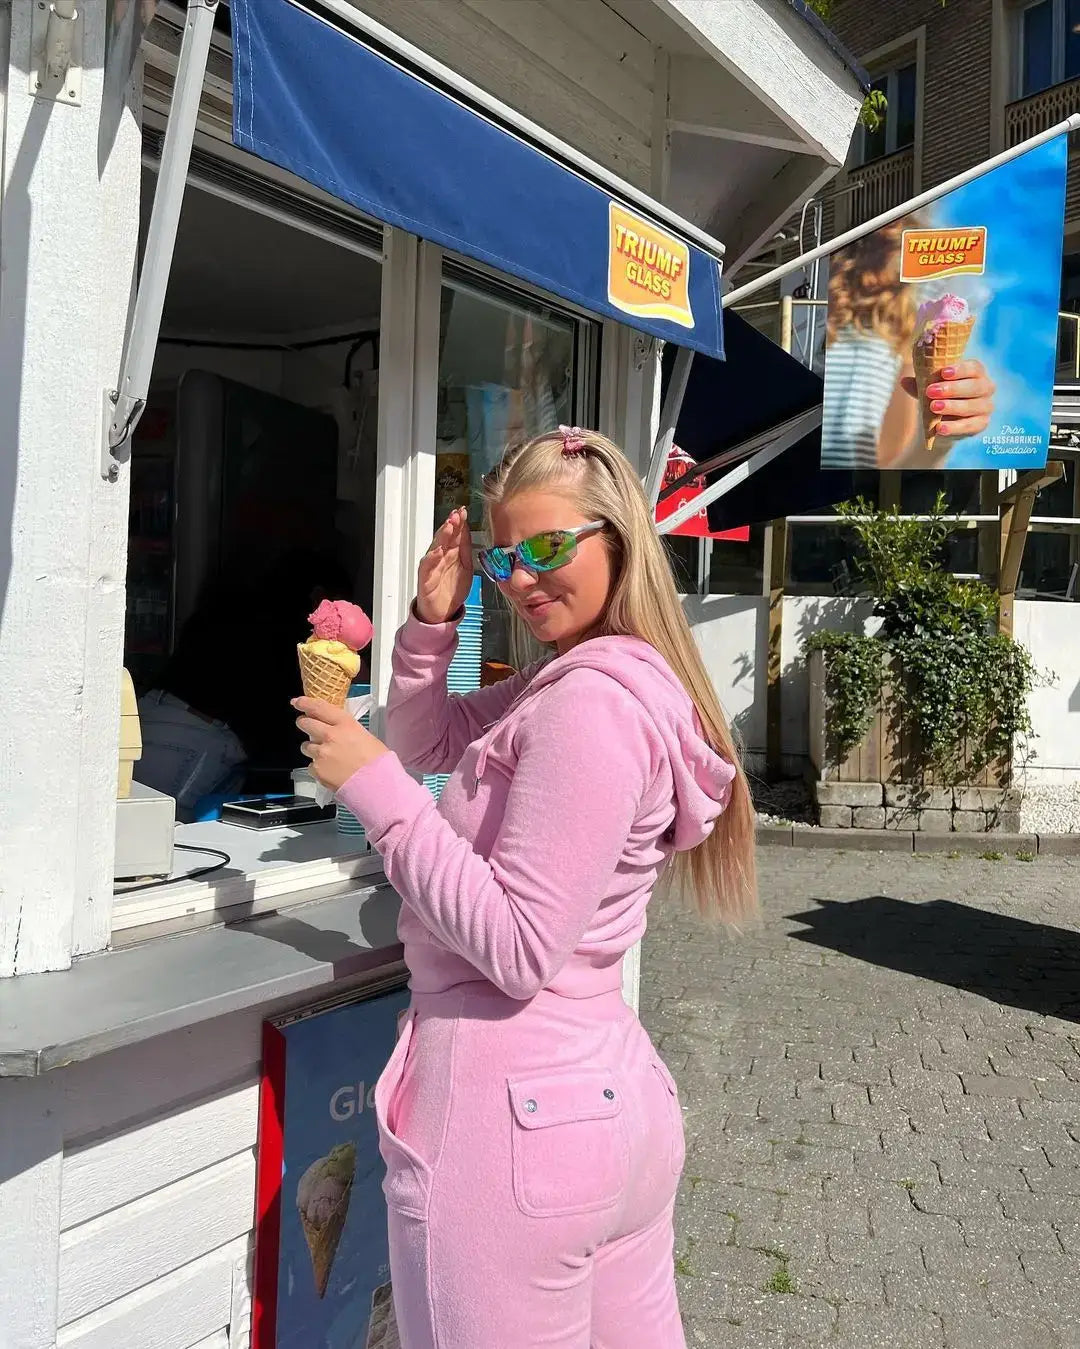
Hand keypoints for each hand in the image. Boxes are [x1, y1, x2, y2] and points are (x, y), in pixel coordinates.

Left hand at [293, 697, 388, 792]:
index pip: (319, 707)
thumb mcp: (366, 736)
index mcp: (345, 724)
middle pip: (305, 723)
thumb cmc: (378, 763)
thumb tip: (337, 728)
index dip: (305, 703)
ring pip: (305, 746)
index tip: (298, 702)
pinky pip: (311, 765)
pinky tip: (331, 770)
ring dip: (312, 748)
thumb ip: (347, 730)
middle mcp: (330, 736)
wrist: (376, 785)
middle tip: (306, 725)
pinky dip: (317, 767)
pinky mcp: (317, 769)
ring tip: (327, 756)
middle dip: (303, 723)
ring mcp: (321, 753)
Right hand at [416, 507, 472, 624]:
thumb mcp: (465, 566)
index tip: (464, 511)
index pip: (455, 534)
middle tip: (457, 514)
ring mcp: (432, 566)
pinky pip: (427, 566)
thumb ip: (465, 548)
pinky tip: (437, 551)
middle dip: (451, 524)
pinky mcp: (425, 578)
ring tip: (448, 525)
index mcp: (451, 552)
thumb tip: (467, 528)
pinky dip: (432, 558)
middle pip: (444, 537)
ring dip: (441, 536)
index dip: (459, 522)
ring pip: (435, 547)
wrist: (443, 612)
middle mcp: (440, 556)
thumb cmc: (452, 589)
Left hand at [901, 358, 995, 440]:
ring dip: (952, 406)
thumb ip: (919, 385)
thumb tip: (904, 381)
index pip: (974, 368)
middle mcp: (986, 388)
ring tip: (934, 407)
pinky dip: (954, 427)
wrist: (939, 425)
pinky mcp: (981, 424)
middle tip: (931, 392)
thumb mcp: (927, 390)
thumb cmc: (937, 398)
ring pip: (972, 406)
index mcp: (976, 373)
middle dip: (952, 389)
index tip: (943, 372)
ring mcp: (986, 407)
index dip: (960, 370)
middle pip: (974, 386)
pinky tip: (940, 428)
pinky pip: (970, 426)